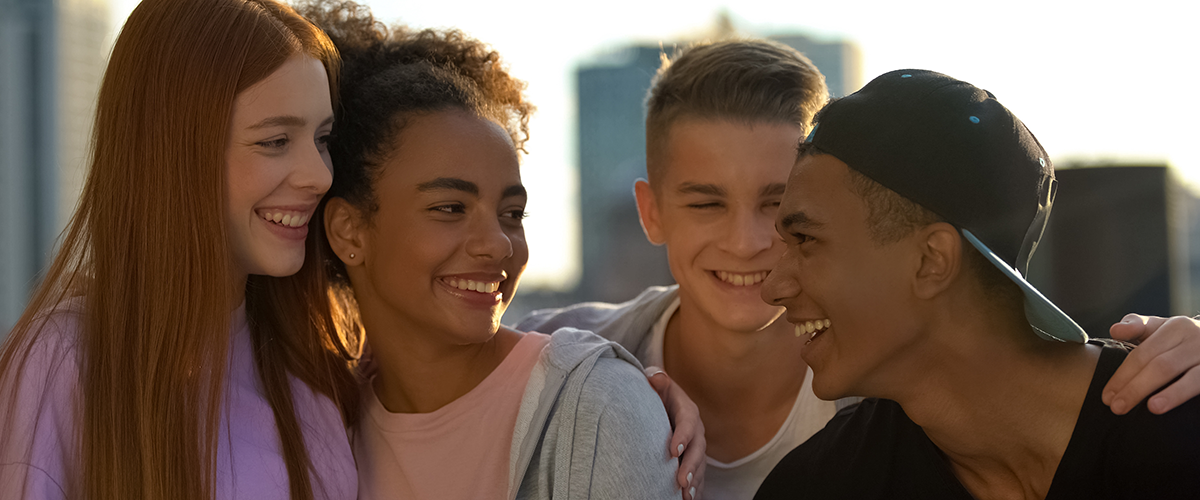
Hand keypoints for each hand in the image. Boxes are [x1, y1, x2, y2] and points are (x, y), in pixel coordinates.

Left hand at [645, 366, 705, 499]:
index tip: (672, 451)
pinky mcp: (694, 459)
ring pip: (700, 466)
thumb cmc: (661, 395)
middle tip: (681, 481)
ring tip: (685, 495)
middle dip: (690, 466)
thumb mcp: (659, 384)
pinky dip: (696, 488)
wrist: (668, 403)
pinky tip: (688, 499)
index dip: (682, 437)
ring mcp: (697, 447)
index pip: (687, 424)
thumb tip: (655, 376)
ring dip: (694, 481)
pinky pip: (698, 475)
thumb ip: (658, 380)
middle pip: (697, 450)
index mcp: (689, 412)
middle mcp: (697, 432)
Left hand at [1104, 314, 1199, 414]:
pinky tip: (1174, 406)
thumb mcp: (1162, 328)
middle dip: (1136, 388)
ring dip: (1171, 394)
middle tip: (1117, 407)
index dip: (1123, 375)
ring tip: (1151, 408)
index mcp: (1175, 327)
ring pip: (1189, 377)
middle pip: (1161, 366)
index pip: (1143, 354)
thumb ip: (1137, 327)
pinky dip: (1187, 395)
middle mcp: (1195, 340)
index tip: (1107, 396)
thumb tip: (1114, 330)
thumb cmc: (1184, 339)